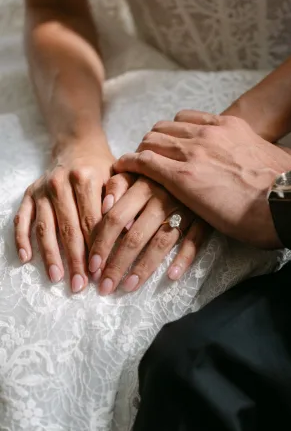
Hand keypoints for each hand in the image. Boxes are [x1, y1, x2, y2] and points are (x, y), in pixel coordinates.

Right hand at [14, 137, 114, 291]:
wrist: (78, 145)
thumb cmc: (104, 168)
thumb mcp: (119, 177)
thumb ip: (122, 200)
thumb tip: (129, 229)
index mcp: (86, 179)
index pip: (92, 221)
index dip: (97, 248)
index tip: (101, 271)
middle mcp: (60, 183)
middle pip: (69, 229)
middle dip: (75, 259)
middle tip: (80, 285)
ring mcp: (42, 189)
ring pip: (45, 227)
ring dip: (51, 256)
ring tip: (57, 278)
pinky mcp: (29, 194)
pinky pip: (22, 219)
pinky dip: (21, 239)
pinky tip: (26, 258)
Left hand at [88, 175, 208, 294]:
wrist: (202, 161)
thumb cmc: (159, 171)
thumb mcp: (137, 170)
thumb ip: (118, 185)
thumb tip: (104, 208)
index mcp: (143, 183)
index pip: (115, 218)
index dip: (102, 243)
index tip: (92, 266)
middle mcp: (163, 196)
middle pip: (135, 235)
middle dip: (117, 264)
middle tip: (105, 287)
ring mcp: (186, 208)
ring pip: (161, 242)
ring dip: (144, 267)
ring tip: (128, 287)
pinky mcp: (205, 217)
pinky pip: (194, 241)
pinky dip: (183, 258)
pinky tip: (172, 276)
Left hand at [114, 111, 290, 248]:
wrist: (289, 201)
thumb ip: (289, 154)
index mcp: (231, 127)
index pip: (188, 120)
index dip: (174, 132)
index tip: (170, 144)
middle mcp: (208, 134)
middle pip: (164, 128)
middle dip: (152, 142)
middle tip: (147, 158)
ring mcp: (192, 153)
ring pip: (150, 141)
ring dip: (140, 153)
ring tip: (132, 167)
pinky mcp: (181, 177)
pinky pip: (143, 162)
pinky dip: (130, 165)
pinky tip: (122, 171)